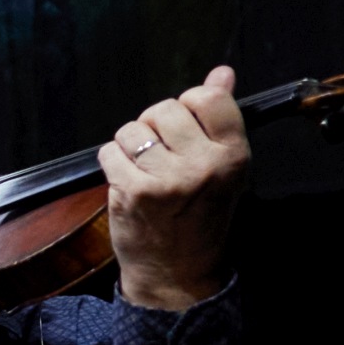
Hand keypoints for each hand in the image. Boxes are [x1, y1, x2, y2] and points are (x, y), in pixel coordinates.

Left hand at [103, 64, 247, 309]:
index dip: (189, 103)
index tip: (185, 126)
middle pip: (165, 109)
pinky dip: (112, 162)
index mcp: (234, 154)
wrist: (177, 272)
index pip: (208, 97)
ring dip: (131, 145)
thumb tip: (223, 72)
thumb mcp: (222, 167)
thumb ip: (219, 117)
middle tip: (161, 154)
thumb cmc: (199, 216)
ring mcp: (168, 179)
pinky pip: (110, 151)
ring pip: (133, 129)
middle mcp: (204, 165)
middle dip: (155, 125)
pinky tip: (127, 181)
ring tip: (145, 170)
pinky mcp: (135, 192)